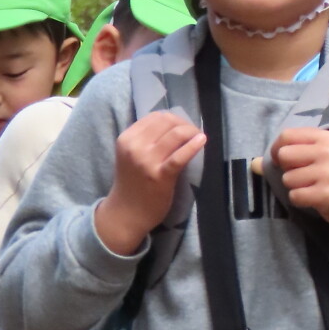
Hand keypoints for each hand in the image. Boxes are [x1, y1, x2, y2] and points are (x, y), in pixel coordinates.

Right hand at [96, 113, 205, 255]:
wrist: (126, 213)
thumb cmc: (132, 182)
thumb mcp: (131, 154)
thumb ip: (145, 138)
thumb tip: (174, 123)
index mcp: (126, 138)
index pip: (155, 116)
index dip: (173, 118)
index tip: (182, 126)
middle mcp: (135, 147)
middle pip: (167, 122)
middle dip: (184, 123)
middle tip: (193, 132)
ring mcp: (147, 161)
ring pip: (176, 134)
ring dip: (191, 132)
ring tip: (198, 137)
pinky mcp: (161, 176)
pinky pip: (180, 156)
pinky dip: (193, 146)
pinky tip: (202, 141)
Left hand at [269, 128, 328, 229]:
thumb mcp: (320, 158)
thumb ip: (289, 156)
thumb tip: (252, 164)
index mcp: (325, 137)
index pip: (287, 135)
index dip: (278, 149)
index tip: (285, 161)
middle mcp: (327, 151)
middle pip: (284, 155)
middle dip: (287, 169)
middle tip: (302, 175)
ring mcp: (328, 172)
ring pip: (288, 178)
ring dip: (295, 187)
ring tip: (312, 187)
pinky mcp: (326, 193)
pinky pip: (295, 196)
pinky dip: (300, 200)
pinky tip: (314, 198)